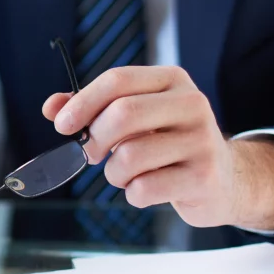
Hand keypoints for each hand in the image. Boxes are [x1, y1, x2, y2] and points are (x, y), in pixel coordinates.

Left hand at [43, 66, 238, 226]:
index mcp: (171, 80)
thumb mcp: (134, 116)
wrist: (223, 179)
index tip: (62, 125)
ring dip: (114, 173)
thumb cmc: (166, 142)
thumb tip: (51, 107)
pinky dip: (133, 194)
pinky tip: (147, 188)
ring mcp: (202, 140)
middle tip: (93, 154)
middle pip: (122, 114)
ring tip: (127, 173)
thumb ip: (92, 109)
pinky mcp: (203, 177)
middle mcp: (191, 104)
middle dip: (95, 140)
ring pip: (129, 156)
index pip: (117, 80)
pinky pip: (144, 188)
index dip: (82, 102)